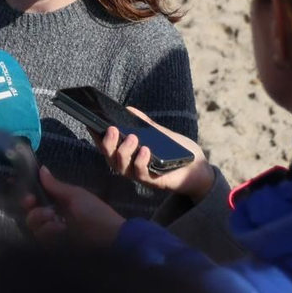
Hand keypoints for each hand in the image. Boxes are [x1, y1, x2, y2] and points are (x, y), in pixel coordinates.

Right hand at [24, 168, 123, 245]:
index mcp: (56, 200)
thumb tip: (41, 168)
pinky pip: (41, 240)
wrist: (108, 235)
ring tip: (60, 225)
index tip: (27, 196)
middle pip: (29, 213)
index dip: (27, 197)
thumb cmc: (94, 211)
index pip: (33, 197)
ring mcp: (52, 231)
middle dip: (35, 212)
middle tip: (49, 213)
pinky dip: (49, 234)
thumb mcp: (75, 196)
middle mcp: (51, 214)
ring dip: (43, 224)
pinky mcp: (55, 244)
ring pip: (33, 227)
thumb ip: (55, 185)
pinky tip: (62, 232)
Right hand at [98, 110, 213, 199]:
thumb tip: (128, 110)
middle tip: (111, 129)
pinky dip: (140, 162)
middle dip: (108, 144)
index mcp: (130, 154)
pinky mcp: (153, 182)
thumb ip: (146, 125)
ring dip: (124, 152)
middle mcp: (131, 165)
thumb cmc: (179, 152)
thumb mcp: (162, 134)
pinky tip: (145, 150)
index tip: (91, 123)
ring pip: (122, 167)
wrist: (200, 169)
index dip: (98, 137)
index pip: (108, 146)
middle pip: (110, 157)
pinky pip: (141, 174)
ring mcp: (140, 175)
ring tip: (131, 137)